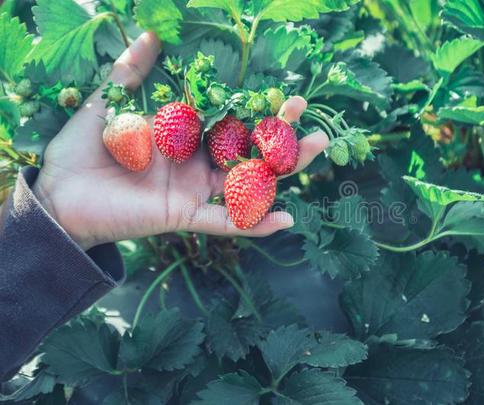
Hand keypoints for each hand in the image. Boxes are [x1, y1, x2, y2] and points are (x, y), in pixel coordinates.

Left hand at [31, 32, 328, 250]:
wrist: (58, 197)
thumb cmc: (81, 152)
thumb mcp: (108, 105)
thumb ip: (131, 73)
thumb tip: (152, 34)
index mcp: (183, 138)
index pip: (230, 121)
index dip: (257, 109)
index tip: (285, 94)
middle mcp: (195, 164)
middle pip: (248, 151)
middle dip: (282, 136)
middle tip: (311, 118)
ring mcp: (193, 191)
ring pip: (247, 183)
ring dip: (283, 172)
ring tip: (318, 151)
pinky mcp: (183, 215)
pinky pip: (225, 222)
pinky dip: (254, 223)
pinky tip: (285, 218)